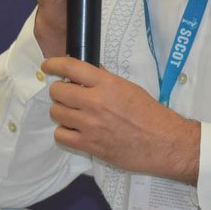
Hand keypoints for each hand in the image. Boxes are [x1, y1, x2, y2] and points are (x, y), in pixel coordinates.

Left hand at [42, 56, 200, 184]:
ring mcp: (90, 125)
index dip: (54, 64)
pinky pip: (61, 135)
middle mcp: (95, 102)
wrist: (162, 142)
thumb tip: (86, 73)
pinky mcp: (89, 145)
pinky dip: (65, 131)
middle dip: (60, 91)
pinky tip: (75, 130)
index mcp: (107, 84)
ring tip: (74, 113)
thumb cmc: (149, 113)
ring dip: (62, 111)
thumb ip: (105, 80)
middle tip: (69, 95)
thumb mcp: (128, 88)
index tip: (48, 65)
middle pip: (58, 92)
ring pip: (57, 113)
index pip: (71, 67)